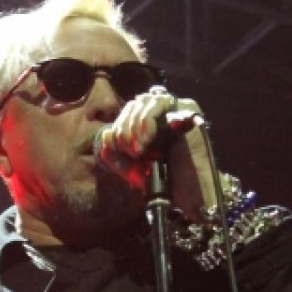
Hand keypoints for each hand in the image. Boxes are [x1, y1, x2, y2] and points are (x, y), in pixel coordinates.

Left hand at [95, 87, 216, 221]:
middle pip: (133, 106)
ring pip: (145, 101)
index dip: (118, 129)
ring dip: (136, 124)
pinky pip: (161, 102)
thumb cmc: (158, 178)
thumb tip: (106, 132)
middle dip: (126, 129)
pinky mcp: (185, 110)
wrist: (183, 189)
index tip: (120, 149)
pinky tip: (149, 137)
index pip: (125, 114)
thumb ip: (112, 153)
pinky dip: (148, 118)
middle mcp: (158, 116)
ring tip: (140, 147)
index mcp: (144, 126)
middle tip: (132, 151)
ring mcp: (172, 111)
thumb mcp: (128, 167)